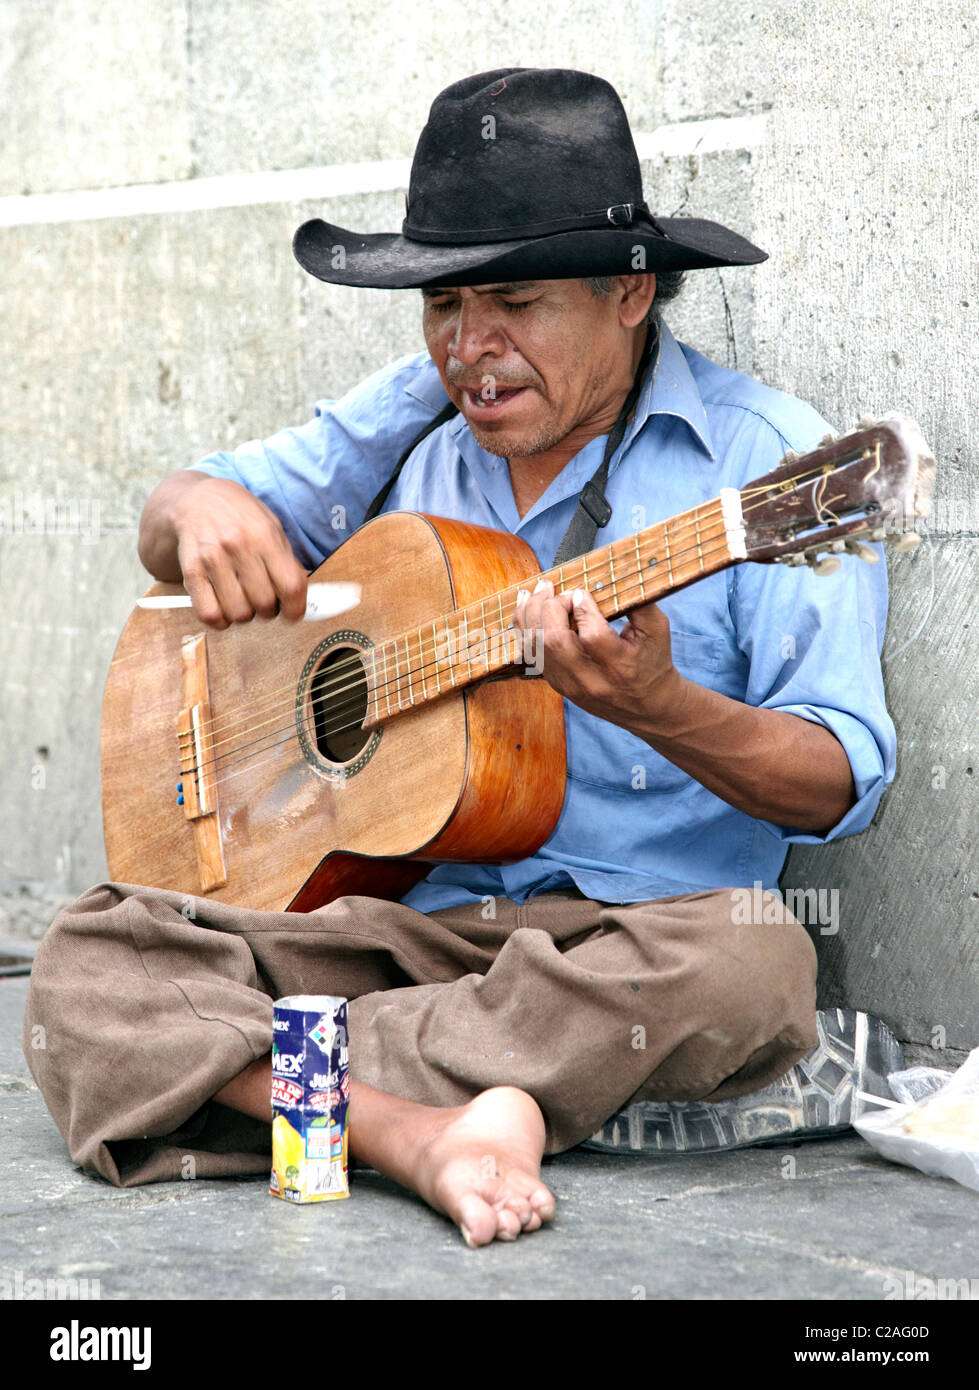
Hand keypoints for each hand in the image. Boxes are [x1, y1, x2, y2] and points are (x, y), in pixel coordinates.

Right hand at [168, 477, 307, 629]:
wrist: (196, 500)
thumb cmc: (240, 517)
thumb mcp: (272, 528)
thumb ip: (287, 562)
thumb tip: (301, 599)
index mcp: (265, 535)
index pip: (291, 587)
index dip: (296, 608)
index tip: (293, 612)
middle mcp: (239, 547)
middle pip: (265, 603)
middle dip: (270, 610)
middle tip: (265, 600)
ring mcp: (212, 560)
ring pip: (239, 613)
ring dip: (245, 615)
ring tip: (243, 600)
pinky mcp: (191, 572)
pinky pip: (209, 614)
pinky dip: (221, 620)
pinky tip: (224, 607)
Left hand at [512, 578, 683, 730]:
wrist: (648, 706)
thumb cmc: (653, 662)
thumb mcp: (658, 631)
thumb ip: (640, 602)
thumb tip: (618, 573)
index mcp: (621, 666)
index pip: (592, 636)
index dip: (583, 609)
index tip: (582, 593)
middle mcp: (592, 680)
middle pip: (556, 642)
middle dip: (549, 608)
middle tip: (552, 587)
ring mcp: (571, 685)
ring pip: (537, 649)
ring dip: (530, 616)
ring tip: (532, 593)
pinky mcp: (559, 686)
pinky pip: (533, 657)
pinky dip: (526, 631)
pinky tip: (527, 612)